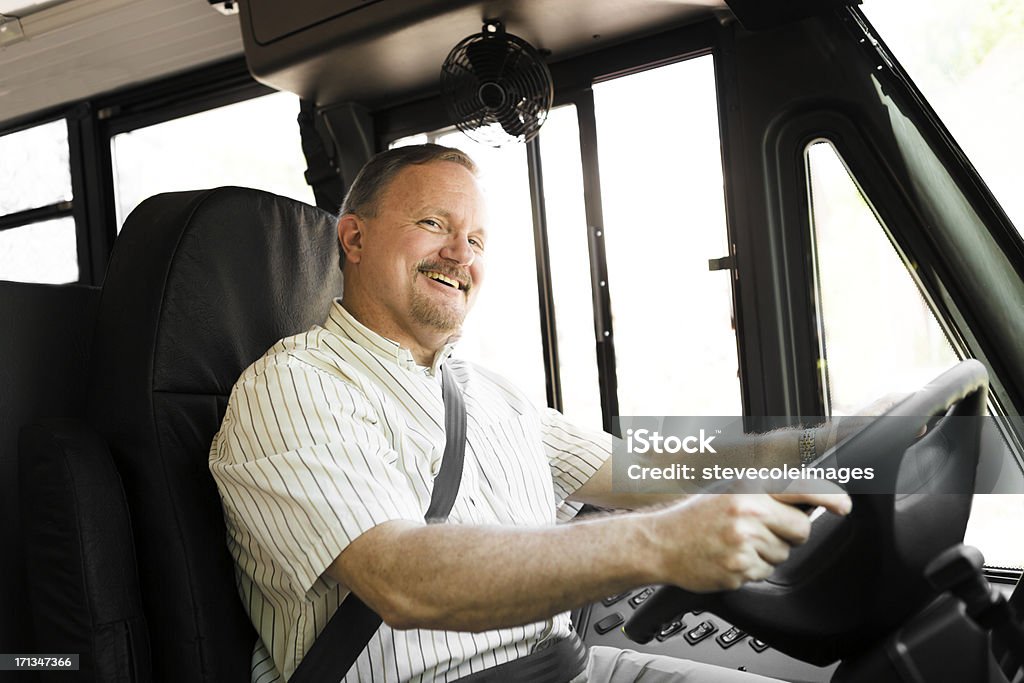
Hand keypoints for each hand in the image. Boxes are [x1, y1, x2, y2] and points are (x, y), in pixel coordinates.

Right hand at [648, 482, 850, 591]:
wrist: (660, 544)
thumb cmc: (693, 518)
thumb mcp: (728, 492)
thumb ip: (766, 493)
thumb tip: (809, 500)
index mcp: (746, 489)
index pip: (798, 488)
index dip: (827, 497)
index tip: (844, 506)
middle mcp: (747, 512)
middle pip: (800, 529)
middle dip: (788, 533)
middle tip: (759, 529)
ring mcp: (743, 542)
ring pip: (783, 554)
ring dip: (766, 553)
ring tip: (736, 543)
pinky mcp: (738, 569)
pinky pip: (764, 573)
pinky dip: (751, 569)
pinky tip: (729, 558)